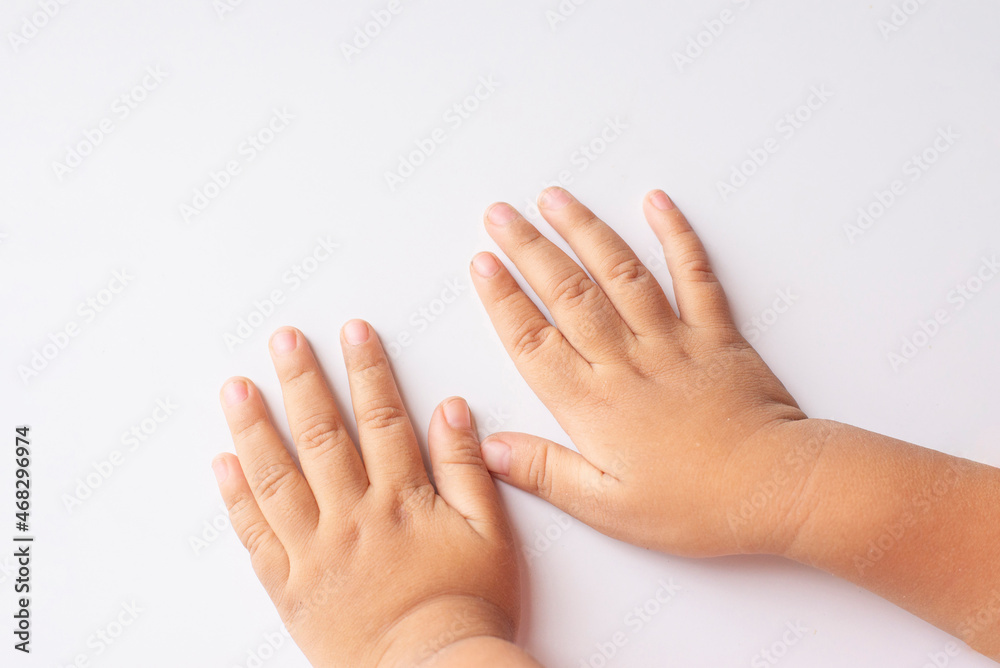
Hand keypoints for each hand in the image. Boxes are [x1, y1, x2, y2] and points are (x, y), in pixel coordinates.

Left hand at [213, 323, 525, 667]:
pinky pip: (255, 535)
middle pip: (321, 434)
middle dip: (301, 381)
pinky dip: (236, 497)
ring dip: (254, 427)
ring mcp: (315, 550)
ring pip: (276, 477)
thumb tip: (452, 411)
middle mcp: (351, 516)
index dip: (367, 369)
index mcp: (401, 499)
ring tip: (236, 388)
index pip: (381, 417)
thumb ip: (467, 468)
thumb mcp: (490, 533)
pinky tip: (223, 463)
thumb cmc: (467, 607)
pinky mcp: (290, 586)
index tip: (353, 333)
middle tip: (282, 341)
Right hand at [470, 187, 811, 556]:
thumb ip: (545, 471)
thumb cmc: (693, 506)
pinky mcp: (714, 332)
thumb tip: (488, 448)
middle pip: (566, 293)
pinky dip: (675, 234)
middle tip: (500, 214)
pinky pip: (692, 273)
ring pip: (619, 272)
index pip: (533, 340)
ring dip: (584, 230)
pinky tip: (655, 202)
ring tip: (554, 198)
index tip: (482, 264)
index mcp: (593, 404)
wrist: (773, 488)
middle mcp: (625, 360)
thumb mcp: (606, 507)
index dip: (503, 299)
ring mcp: (671, 339)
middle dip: (529, 248)